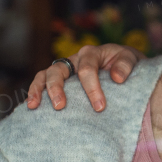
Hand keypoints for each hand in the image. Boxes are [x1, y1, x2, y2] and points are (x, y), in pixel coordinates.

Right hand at [26, 43, 141, 111]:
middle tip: (60, 106)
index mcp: (91, 53)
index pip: (87, 69)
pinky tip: (30, 108)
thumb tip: (117, 78)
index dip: (92, 88)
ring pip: (45, 75)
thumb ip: (125, 65)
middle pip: (58, 70)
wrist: (125, 68)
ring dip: (38, 90)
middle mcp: (74, 60)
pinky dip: (34, 94)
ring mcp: (65, 70)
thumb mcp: (131, 60)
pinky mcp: (60, 82)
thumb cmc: (126, 65)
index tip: (99, 107)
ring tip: (34, 106)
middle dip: (57, 88)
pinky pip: (41, 85)